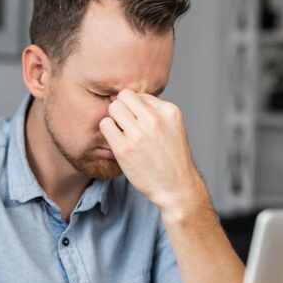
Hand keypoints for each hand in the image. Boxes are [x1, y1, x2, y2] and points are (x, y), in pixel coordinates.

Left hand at [99, 89, 207, 216]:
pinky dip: (108, 131)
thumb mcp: (174, 128)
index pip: (140, 95)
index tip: (137, 120)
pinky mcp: (124, 148)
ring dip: (114, 118)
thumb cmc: (173, 159)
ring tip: (122, 133)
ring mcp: (138, 134)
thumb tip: (133, 100)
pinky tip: (117, 141)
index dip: (135, 107)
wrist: (176, 187)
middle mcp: (154, 120)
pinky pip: (105, 125)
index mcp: (169, 111)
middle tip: (125, 124)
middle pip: (124, 96)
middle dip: (122, 108)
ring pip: (113, 108)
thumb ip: (156, 112)